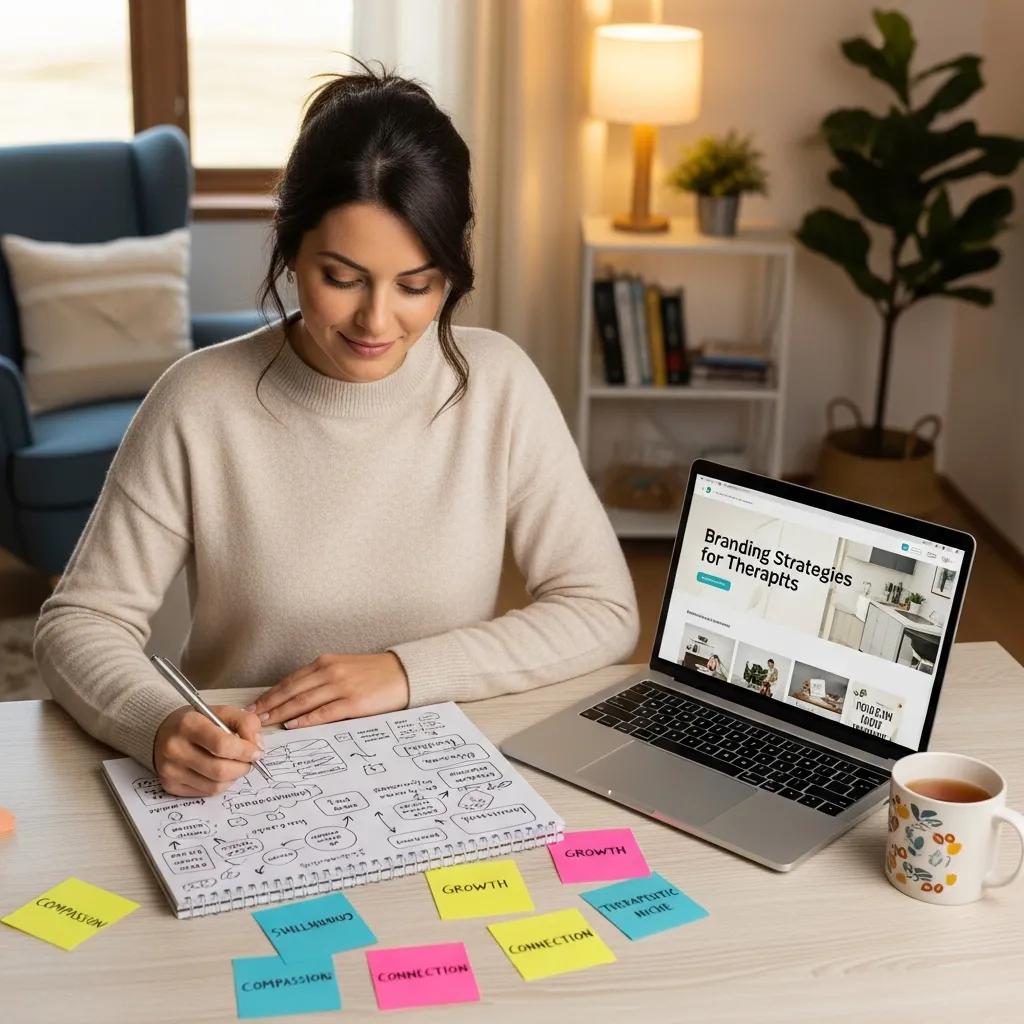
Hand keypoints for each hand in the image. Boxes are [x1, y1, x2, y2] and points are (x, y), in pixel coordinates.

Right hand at [154, 705, 264, 796]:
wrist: (163, 732)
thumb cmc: (198, 722)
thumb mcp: (222, 711)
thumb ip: (245, 722)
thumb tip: (257, 746)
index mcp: (189, 724)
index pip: (222, 745)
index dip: (245, 751)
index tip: (256, 751)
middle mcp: (175, 749)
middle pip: (220, 769)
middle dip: (243, 767)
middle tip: (249, 760)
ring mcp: (170, 770)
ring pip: (215, 785)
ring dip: (234, 777)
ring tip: (235, 765)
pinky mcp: (170, 785)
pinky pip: (206, 792)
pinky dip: (221, 784)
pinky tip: (220, 772)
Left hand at [246, 653, 409, 728]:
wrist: (404, 673)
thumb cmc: (374, 674)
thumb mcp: (344, 668)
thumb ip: (322, 679)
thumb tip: (297, 698)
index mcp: (325, 662)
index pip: (290, 680)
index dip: (270, 694)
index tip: (254, 706)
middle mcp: (330, 672)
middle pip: (291, 691)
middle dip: (269, 706)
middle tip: (251, 719)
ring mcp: (341, 686)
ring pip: (302, 702)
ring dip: (281, 714)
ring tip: (265, 724)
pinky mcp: (354, 702)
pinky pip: (324, 712)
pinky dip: (306, 719)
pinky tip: (293, 725)